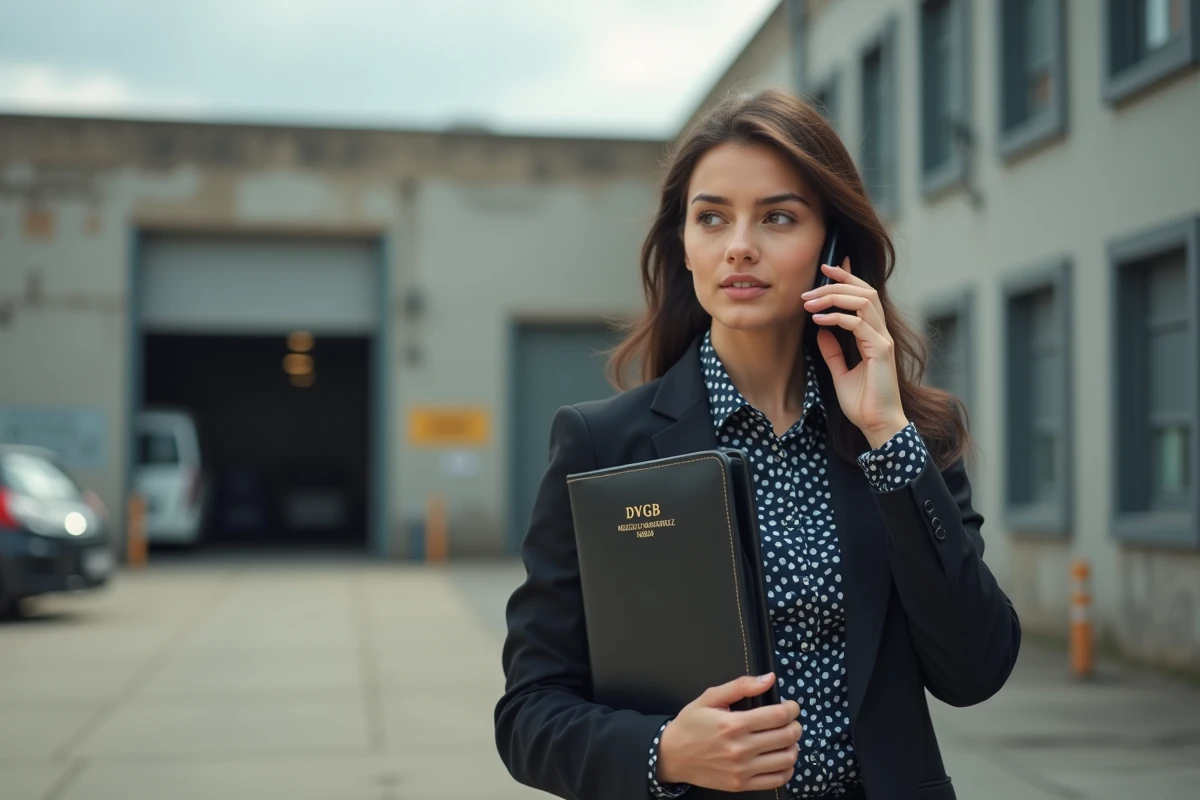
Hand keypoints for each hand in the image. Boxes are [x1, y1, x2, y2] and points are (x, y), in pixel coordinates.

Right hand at [657, 673, 801, 791]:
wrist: (672, 755)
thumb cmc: (690, 724)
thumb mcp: (709, 698)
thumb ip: (740, 686)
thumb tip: (769, 679)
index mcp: (734, 724)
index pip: (778, 716)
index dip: (792, 709)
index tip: (792, 706)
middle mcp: (740, 748)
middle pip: (786, 736)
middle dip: (796, 725)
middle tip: (791, 721)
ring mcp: (742, 770)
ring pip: (786, 759)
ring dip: (793, 747)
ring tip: (787, 739)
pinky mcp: (741, 785)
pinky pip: (776, 780)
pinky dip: (787, 769)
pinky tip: (781, 759)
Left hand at [803, 257, 907, 446]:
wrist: (877, 424)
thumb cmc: (862, 402)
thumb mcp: (840, 372)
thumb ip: (833, 350)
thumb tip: (821, 329)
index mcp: (874, 336)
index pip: (864, 296)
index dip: (848, 278)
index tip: (828, 267)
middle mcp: (881, 334)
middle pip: (865, 291)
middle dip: (838, 282)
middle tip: (810, 285)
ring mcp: (883, 340)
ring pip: (864, 301)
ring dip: (833, 297)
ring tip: (808, 302)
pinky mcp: (880, 351)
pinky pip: (857, 323)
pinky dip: (836, 318)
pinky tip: (818, 321)